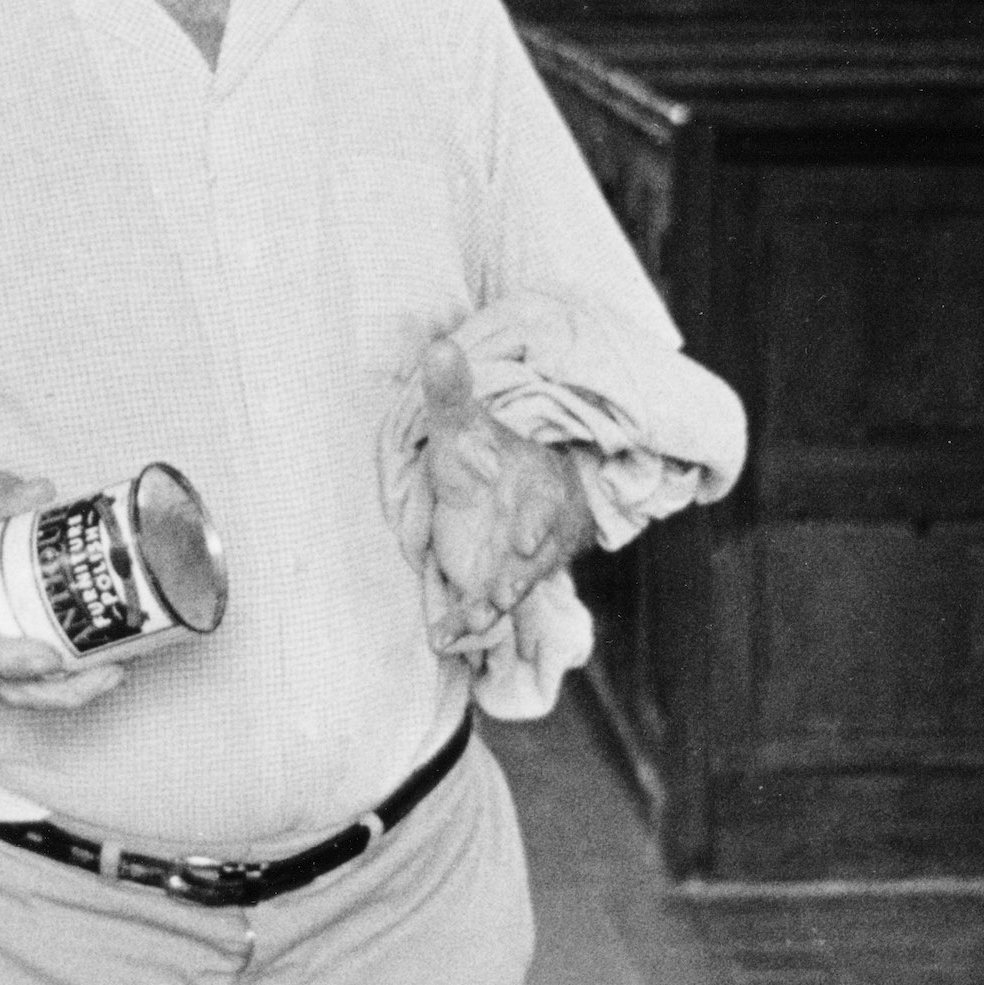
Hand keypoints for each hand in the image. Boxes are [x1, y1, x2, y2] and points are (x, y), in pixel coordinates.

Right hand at [0, 472, 130, 711]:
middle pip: (3, 688)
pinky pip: (20, 690)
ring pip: (16, 697)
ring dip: (67, 693)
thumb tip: (42, 491)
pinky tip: (97, 670)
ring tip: (115, 673)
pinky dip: (58, 687)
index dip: (11, 659)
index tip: (53, 659)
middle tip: (111, 672)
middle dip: (60, 691)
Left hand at [407, 339, 595, 654]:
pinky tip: (439, 638)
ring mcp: (514, 565)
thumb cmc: (491, 457)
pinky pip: (482, 612)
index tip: (525, 537)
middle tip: (502, 596)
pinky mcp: (492, 587)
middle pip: (534, 560)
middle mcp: (533, 533)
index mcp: (538, 490)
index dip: (536, 524)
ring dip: (490, 609)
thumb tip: (439, 346)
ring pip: (510, 591)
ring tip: (467, 628)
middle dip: (518, 577)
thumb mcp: (466, 427)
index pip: (544, 507)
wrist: (510, 494)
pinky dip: (462, 626)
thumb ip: (452, 392)